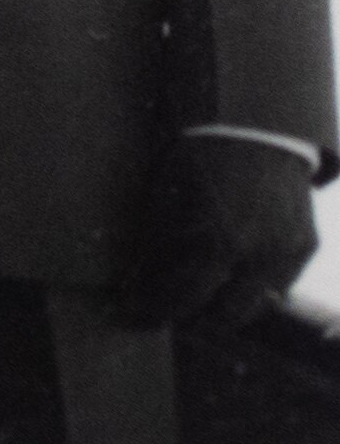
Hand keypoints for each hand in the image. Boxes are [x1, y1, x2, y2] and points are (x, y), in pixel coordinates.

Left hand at [128, 134, 321, 325]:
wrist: (263, 126)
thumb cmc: (204, 154)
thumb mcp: (168, 190)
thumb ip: (158, 239)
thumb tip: (138, 278)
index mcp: (220, 239)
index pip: (185, 297)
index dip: (158, 310)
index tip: (137, 315)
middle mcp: (260, 254)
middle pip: (226, 316)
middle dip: (195, 316)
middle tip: (168, 307)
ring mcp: (289, 253)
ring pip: (256, 305)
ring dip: (226, 304)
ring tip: (197, 288)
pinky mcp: (307, 246)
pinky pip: (278, 283)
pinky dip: (253, 283)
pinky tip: (231, 268)